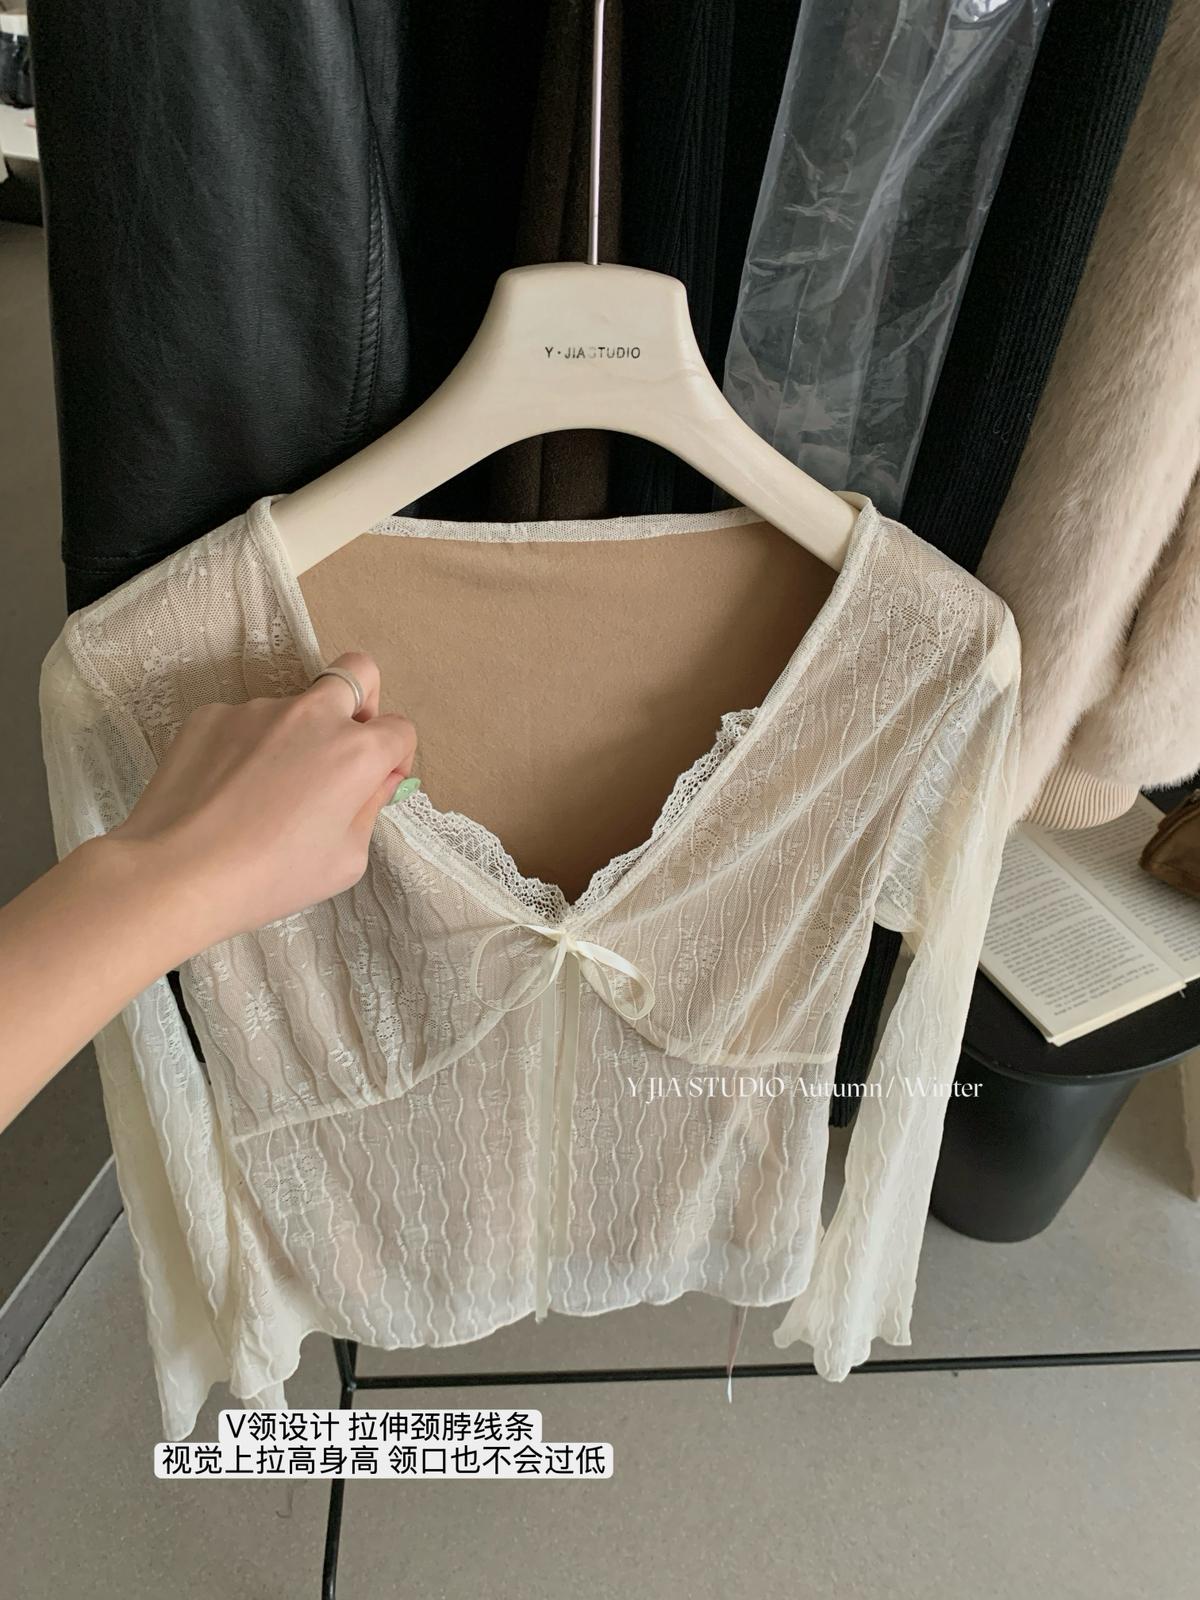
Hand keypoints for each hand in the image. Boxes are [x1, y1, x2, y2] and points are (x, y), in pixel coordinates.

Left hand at [104, 651, 416, 951]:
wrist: (176, 873)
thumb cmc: (269, 877)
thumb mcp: (345, 860)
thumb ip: (370, 808)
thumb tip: (377, 780)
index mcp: (356, 751)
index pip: (400, 729)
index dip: (395, 758)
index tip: (377, 784)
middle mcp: (312, 714)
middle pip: (359, 673)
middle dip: (363, 703)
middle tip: (342, 747)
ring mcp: (257, 708)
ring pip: (294, 706)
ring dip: (295, 736)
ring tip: (263, 793)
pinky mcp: (212, 714)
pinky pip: (244, 722)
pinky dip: (246, 748)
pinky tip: (227, 792)